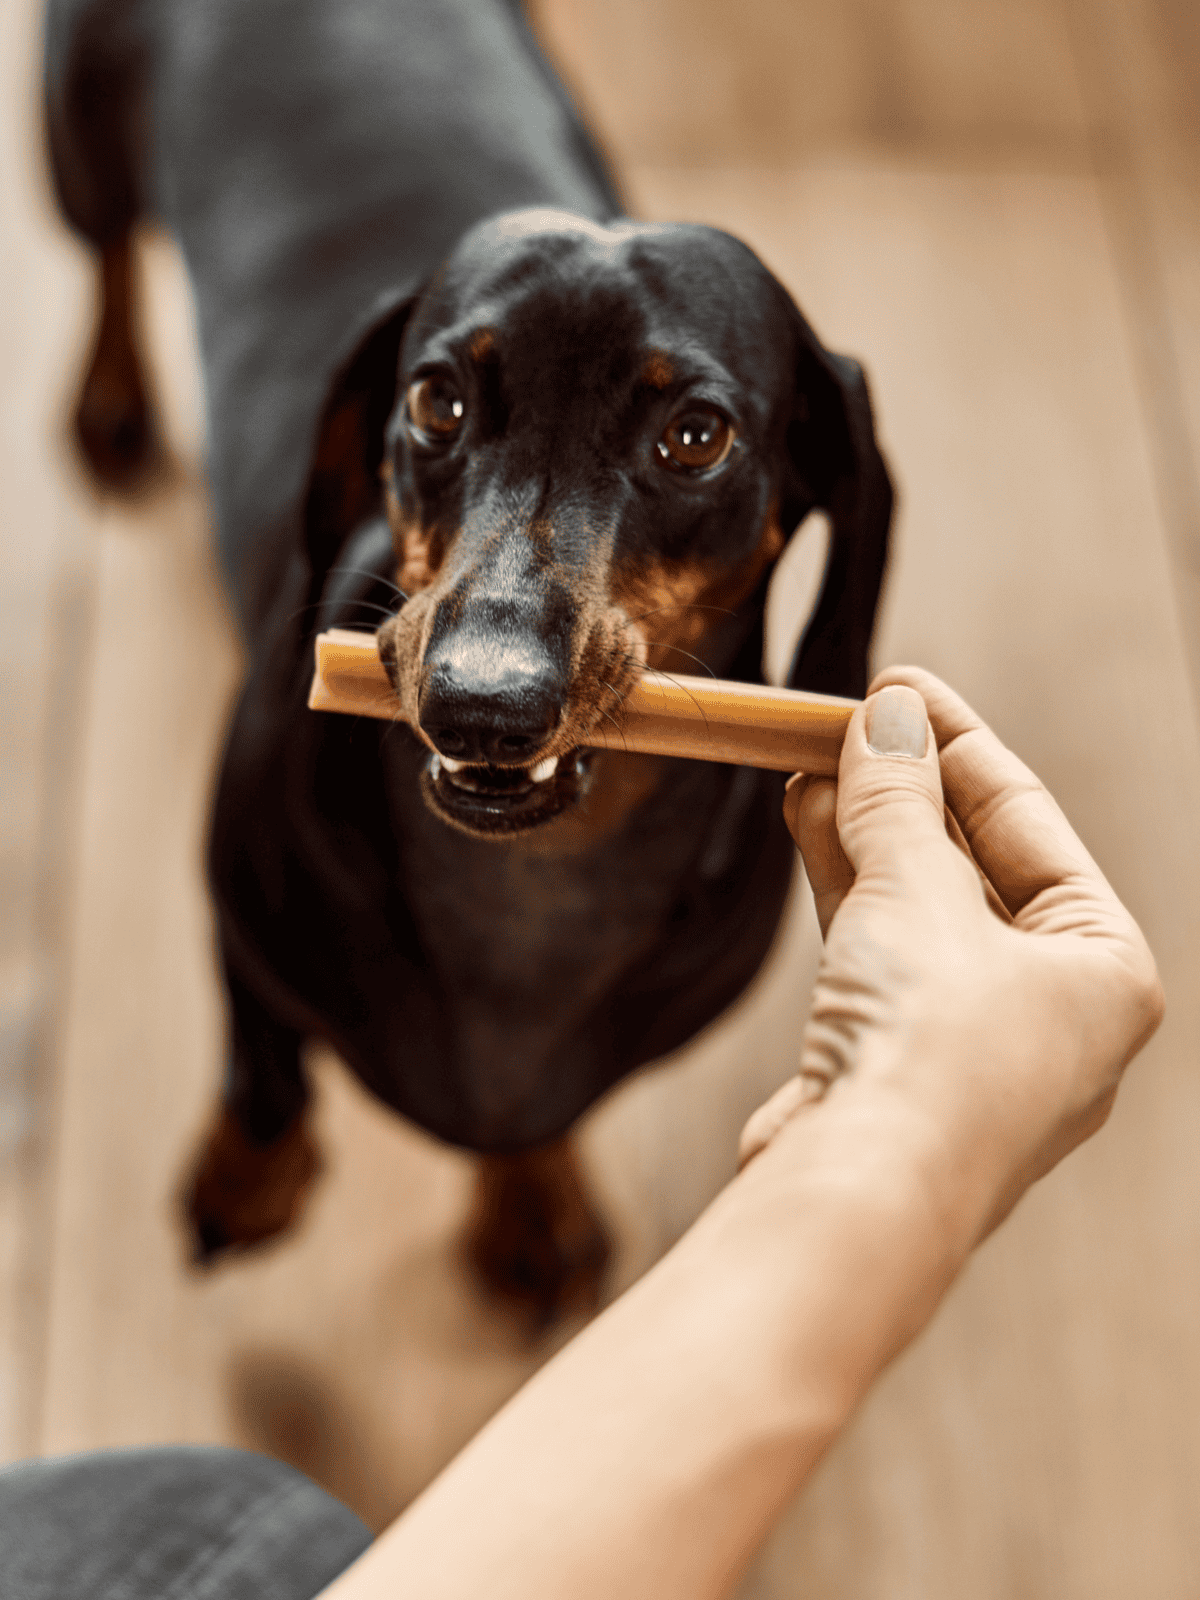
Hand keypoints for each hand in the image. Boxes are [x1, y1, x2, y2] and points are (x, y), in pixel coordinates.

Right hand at [741, 667, 1163, 1253]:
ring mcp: (971, 1046)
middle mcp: (1051, 1011)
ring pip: (919, 909)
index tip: (897, 685)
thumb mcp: (915, 893)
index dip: (960, 744)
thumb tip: (884, 715)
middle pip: (974, 864)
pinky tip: (806, 827)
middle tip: (846, 720)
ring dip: (866, 832)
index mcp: (1105, 970)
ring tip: (812, 763)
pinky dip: (843, 888)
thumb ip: (897, 801)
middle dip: (906, 789)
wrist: (860, 1197)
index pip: (1031, 824)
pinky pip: (877, 951)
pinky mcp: (897, 1067)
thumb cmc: (928, 1051)